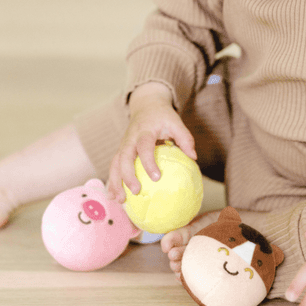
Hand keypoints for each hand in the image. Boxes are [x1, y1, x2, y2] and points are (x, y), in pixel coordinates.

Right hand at [107, 82, 196, 202]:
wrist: (146, 105)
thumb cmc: (163, 117)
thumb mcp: (176, 122)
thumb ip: (185, 138)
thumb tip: (193, 157)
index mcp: (144, 131)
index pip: (144, 146)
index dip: (148, 161)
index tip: (156, 177)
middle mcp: (130, 138)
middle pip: (124, 157)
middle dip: (127, 175)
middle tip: (136, 191)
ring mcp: (123, 144)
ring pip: (114, 163)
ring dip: (115, 182)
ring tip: (119, 200)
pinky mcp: (120, 150)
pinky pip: (113, 166)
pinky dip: (112, 181)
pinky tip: (113, 197)